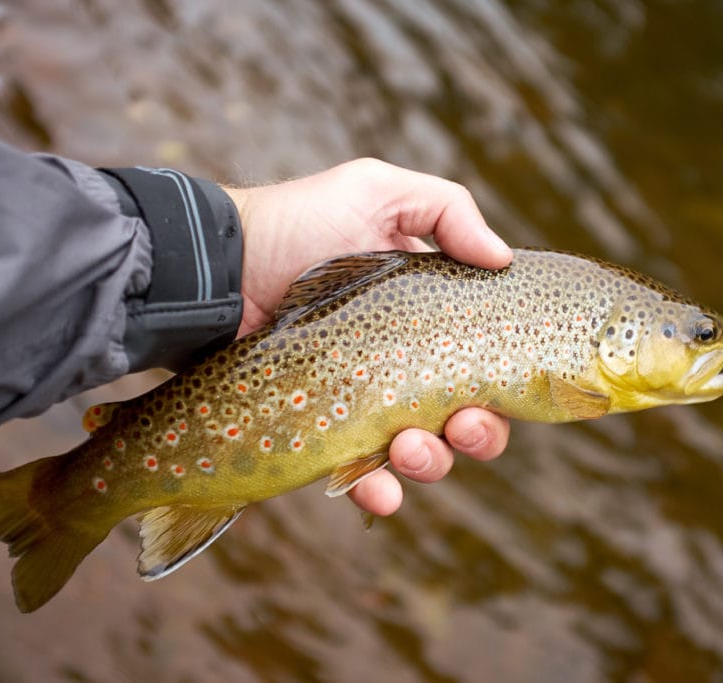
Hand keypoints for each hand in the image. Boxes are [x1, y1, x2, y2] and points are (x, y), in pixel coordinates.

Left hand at [223, 158, 512, 515]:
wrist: (217, 268)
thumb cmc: (295, 224)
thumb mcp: (376, 191)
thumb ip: (448, 209)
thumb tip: (505, 258)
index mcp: (428, 319)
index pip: (483, 363)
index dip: (503, 386)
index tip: (499, 390)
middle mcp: (404, 366)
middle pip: (465, 420)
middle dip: (479, 434)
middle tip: (461, 424)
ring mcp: (364, 404)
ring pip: (423, 456)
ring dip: (432, 462)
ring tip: (407, 446)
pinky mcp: (323, 433)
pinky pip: (361, 478)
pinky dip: (380, 493)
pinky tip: (381, 491)